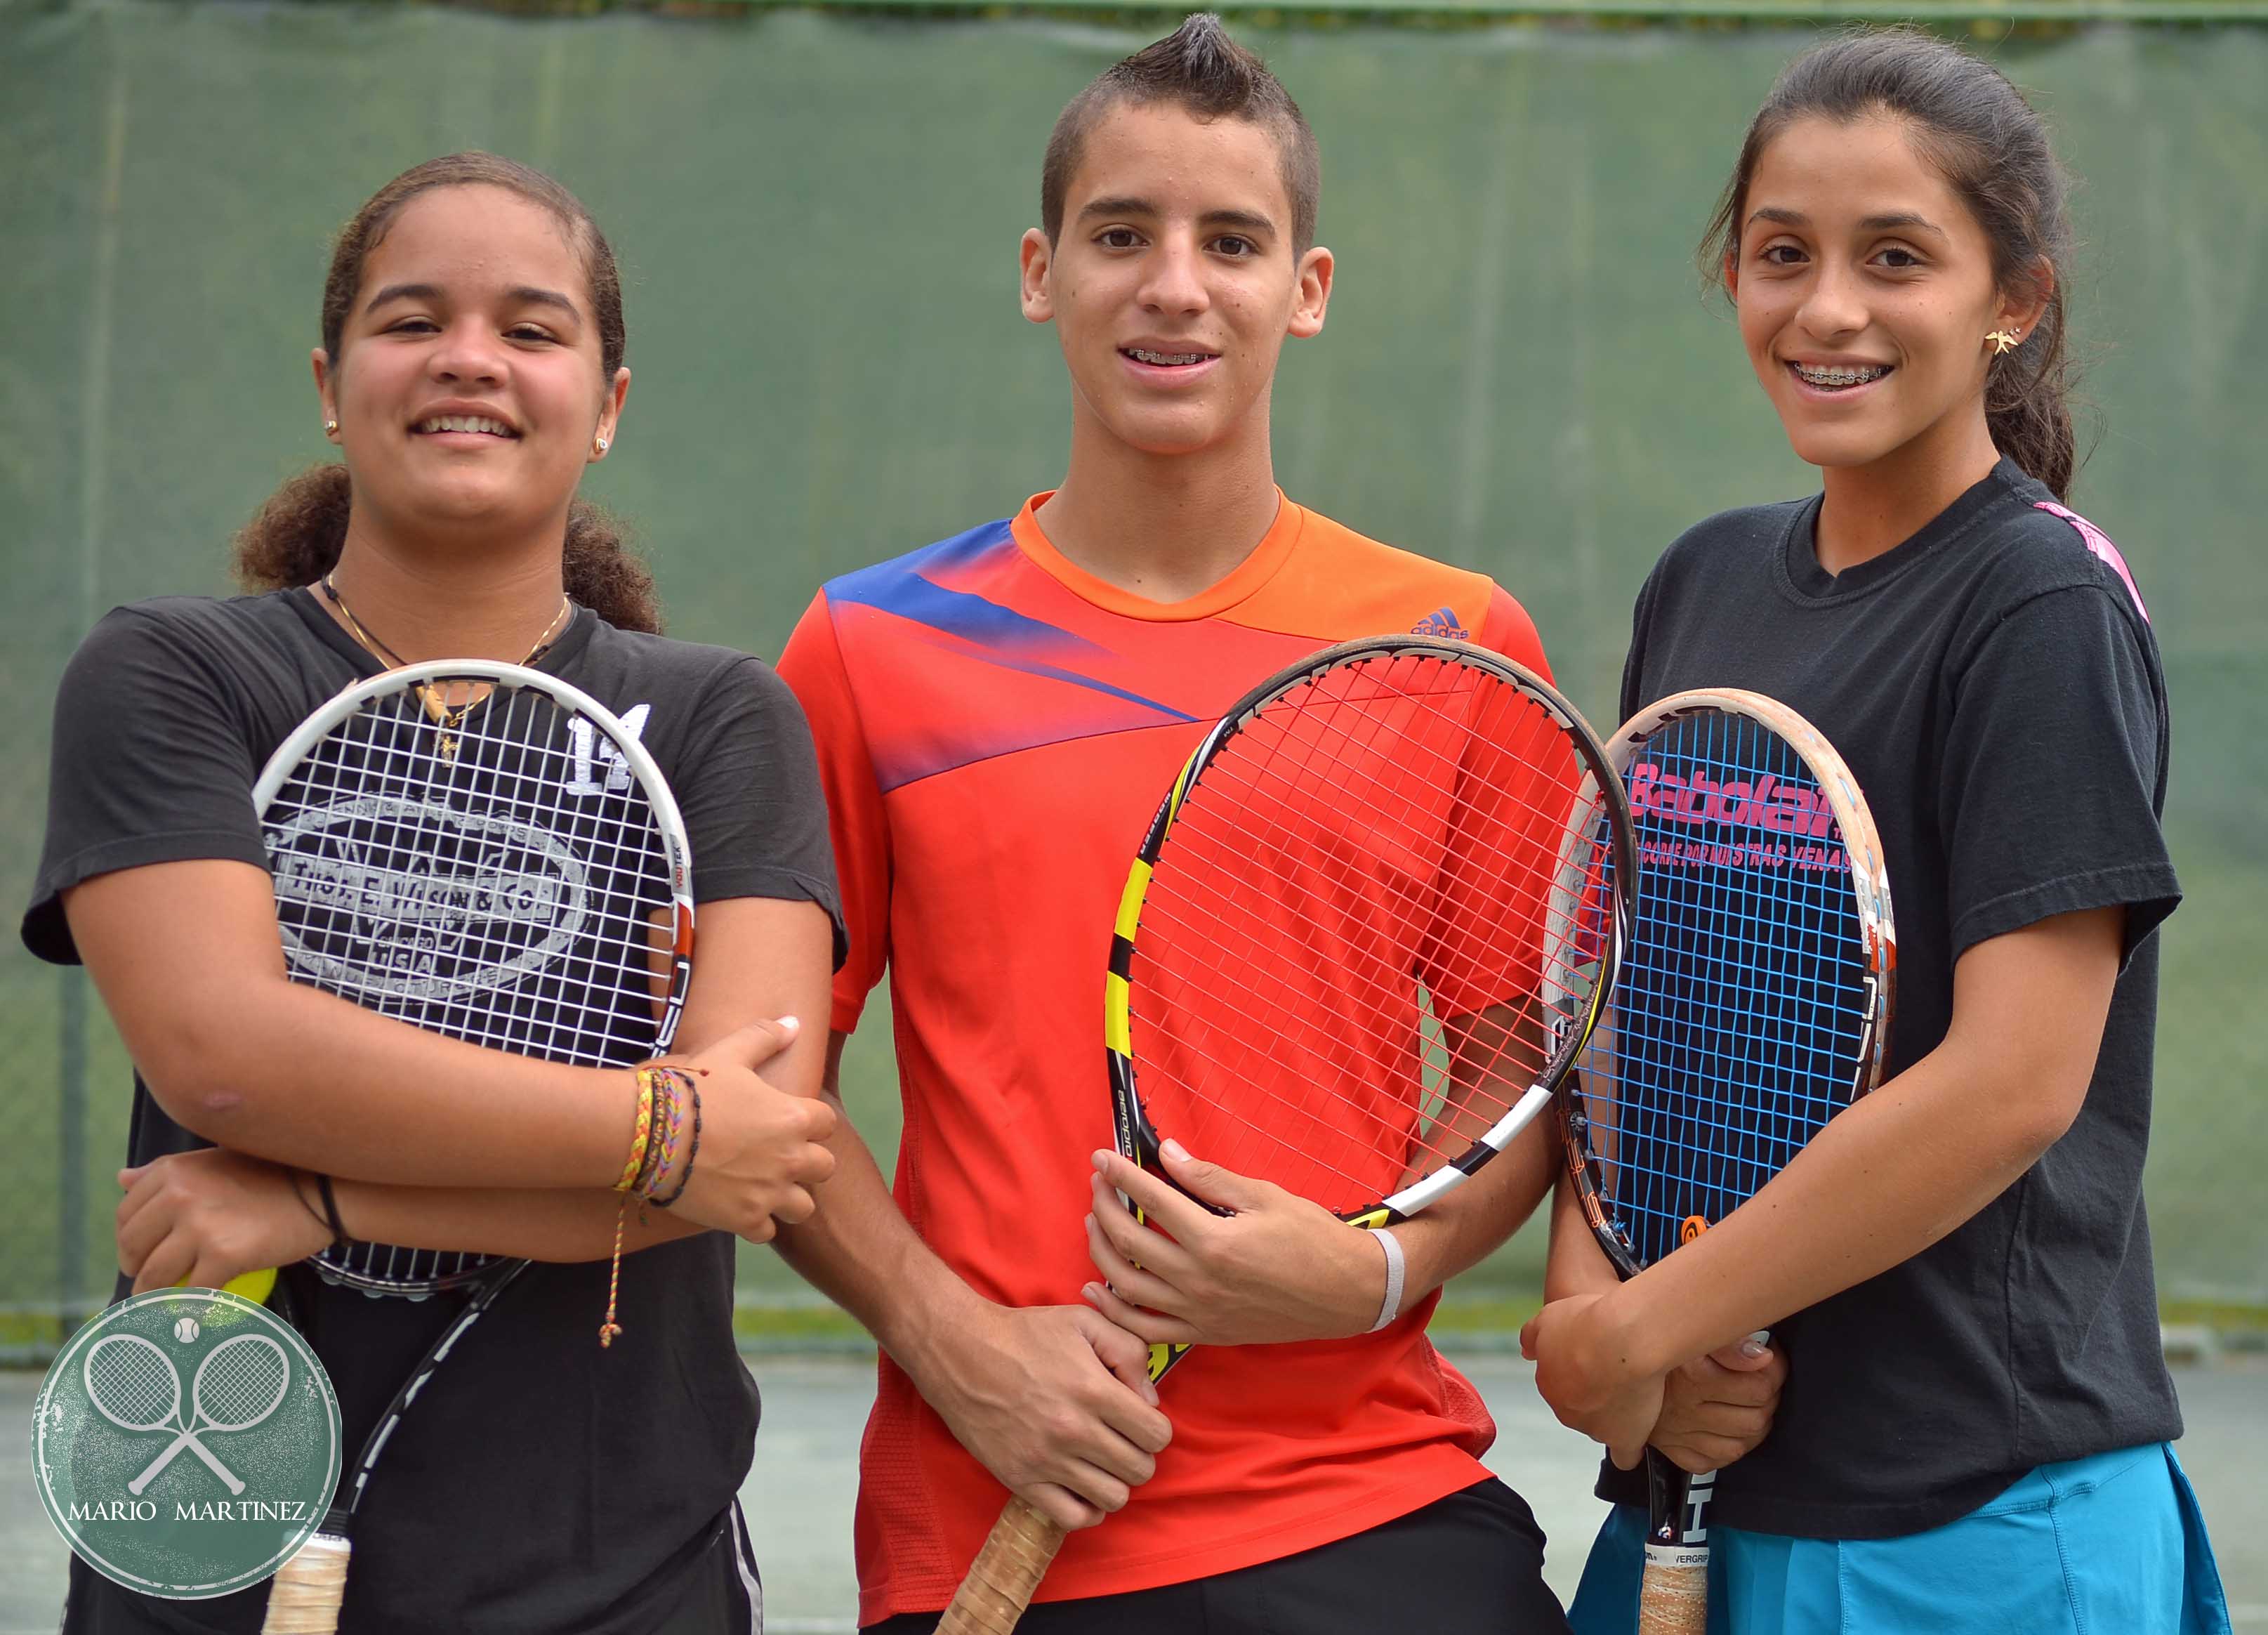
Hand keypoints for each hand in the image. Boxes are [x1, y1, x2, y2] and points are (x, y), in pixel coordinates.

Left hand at [115, 1149, 330, 1294]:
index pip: (126, 1214)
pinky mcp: (224, 1255)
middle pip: (133, 1247)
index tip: (140, 1255)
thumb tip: (122, 1178)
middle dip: (136, 1271)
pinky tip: (196, 1317)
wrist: (322, 1189)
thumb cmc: (271, 1174)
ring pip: (155, 1276)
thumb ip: (165, 1173)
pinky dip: (191, 1311)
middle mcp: (179, 1195)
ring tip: (166, 1305)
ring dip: (154, 1298)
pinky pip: (192, 1295)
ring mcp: (200, 1226)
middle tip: (151, 1283)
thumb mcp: (213, 1161)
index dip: (128, 1241)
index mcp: (173, 1171)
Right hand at [666, 1017, 838, 1243]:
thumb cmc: (689, 1089)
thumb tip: (793, 1023)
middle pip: (825, 1168)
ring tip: (765, 1188)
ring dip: (788, 1199)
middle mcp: (789, 1158)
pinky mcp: (743, 1220)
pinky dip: (757, 1224)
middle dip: (807, 1164)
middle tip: (780, 1158)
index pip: (827, 1124)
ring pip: (802, 1207)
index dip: (811, 1123)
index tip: (790, 1123)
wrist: (648, 1133)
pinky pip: (766, 1232)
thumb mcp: (729, 1053)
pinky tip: (739, 1208)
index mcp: (793, 1118)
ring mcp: (768, 1193)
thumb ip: (765, 1037)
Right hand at [909, 1297, 1172, 1532]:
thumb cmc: (1025, 1334)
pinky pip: (1073, 1518)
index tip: (1137, 1418)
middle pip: (1140, 1470)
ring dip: (1115, 1481)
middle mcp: (1073, 1430)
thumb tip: (1150, 1400)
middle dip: (1139, 1454)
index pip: (1157, 1435)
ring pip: (1113, 1498)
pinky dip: (1086, 1508)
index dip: (1154, 1427)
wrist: (961, 1353)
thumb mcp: (1084, 1322)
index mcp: (1093, 1390)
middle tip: (1120, 1438)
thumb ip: (1129, 1351)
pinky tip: (1081, 1484)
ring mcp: (1046, 1460)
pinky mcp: (1020, 1480)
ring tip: (1101, 1461)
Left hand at [1079, 1141, 1383, 1347]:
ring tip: (1095, 1222)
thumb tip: (1168, 1154)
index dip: (1122, 1174)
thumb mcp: (1265, 1196)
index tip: (1103, 1157)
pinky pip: (1145, 1328)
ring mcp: (1198, 1312)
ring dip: (1102, 1250)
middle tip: (1099, 1183)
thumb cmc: (1312, 1239)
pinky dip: (1115, 1309)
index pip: (1152, 1200)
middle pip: (1130, 1240)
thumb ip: (1209, 1179)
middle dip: (1105, 1205)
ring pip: (1127, 1284)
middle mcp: (1199, 1281)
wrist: (1346, 1293)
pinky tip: (1097, 1289)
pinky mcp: (1203, 1333)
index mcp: (1214, 1241)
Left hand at [1520, 1292, 1662, 1468]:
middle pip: (1579, 1407)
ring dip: (1614, 1414)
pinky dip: (1629, 1450)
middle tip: (1617, 1370)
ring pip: (1601, 1426)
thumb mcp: (1549, 1318)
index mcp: (1549, 1382)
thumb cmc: (1588, 1324)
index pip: (1559, 1384)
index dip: (1578, 1371)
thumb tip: (1526, 1350)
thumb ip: (1533, 1336)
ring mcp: (1595, 1428)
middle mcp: (1567, 1410)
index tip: (1593, 1358)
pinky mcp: (1624, 1438)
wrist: (1623, 1341)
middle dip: (1594, 1393)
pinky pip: (1624, 1455)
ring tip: (1635, 1390)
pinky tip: (1634, 1443)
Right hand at [1646, 1334, 1783, 1473]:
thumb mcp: (1690, 1333)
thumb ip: (1728, 1340)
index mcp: (1692, 1378)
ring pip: (1741, 1444)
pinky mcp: (1674, 1451)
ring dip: (1756, 1424)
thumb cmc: (1654, 1343)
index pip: (1757, 1387)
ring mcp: (1680, 1435)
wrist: (1611, 1363)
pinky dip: (1730, 1448)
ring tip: (1754, 1405)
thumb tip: (1762, 1355)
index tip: (1772, 1358)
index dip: (1776, 1371)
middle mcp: (1686, 1410)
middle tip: (1765, 1381)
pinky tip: (1731, 1430)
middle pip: (1755, 1418)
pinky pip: (1715, 1461)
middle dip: (1770, 1399)